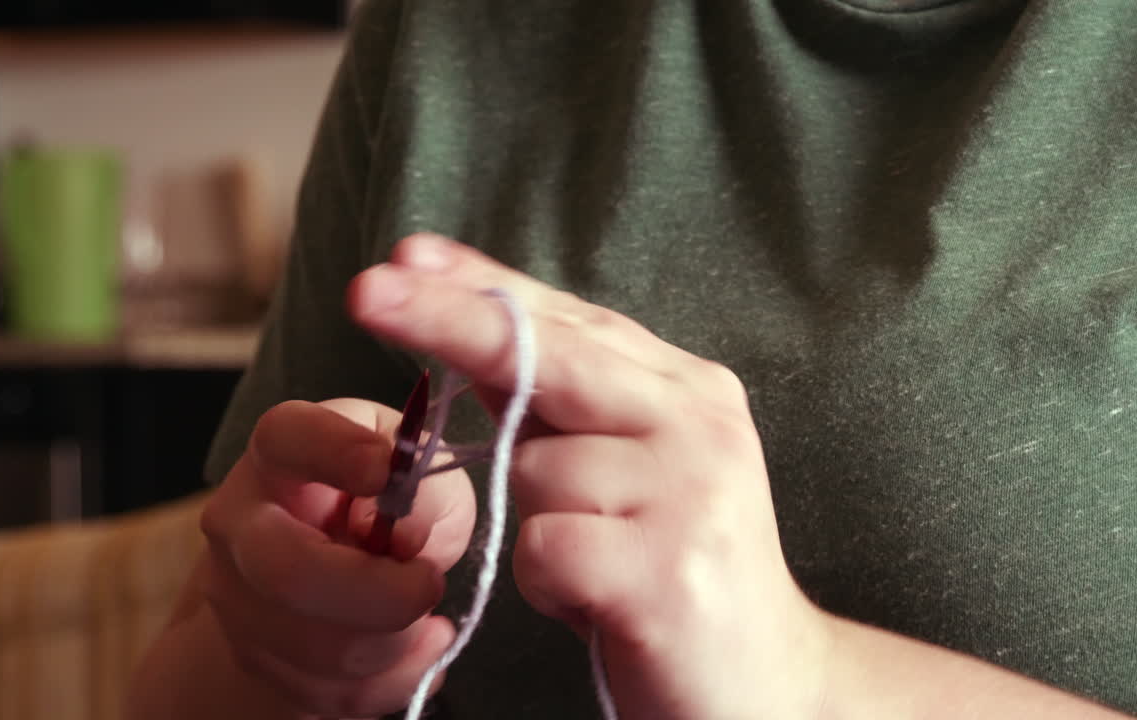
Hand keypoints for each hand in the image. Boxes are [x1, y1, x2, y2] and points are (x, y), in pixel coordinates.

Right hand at [198, 397, 476, 716]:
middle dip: (378, 592)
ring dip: (396, 639)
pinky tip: (417, 645)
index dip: (334, 450)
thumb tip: (406, 533)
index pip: (286, 438)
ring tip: (427, 612)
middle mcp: (239, 523)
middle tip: (430, 581)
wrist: (327, 577)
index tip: (385, 468)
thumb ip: (427, 489)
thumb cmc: (381, 507)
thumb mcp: (422, 475)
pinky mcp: (256, 661)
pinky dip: (395, 677)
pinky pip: (335, 692)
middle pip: (286, 570)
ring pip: (320, 646)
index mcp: (278, 455)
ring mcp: (237, 598)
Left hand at [347, 234, 831, 719]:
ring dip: (537, 521)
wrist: (770, 681)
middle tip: (366, 289)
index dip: (484, 286)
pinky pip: (543, 549)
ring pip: (534, 470)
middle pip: (549, 357)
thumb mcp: (632, 469)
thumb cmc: (674, 566)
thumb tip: (472, 344)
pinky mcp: (665, 572)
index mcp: (687, 390)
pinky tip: (598, 602)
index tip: (406, 254)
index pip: (571, 321)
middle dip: (448, 320)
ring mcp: (686, 494)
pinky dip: (547, 583)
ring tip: (599, 565)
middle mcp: (695, 424)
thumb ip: (568, 410)